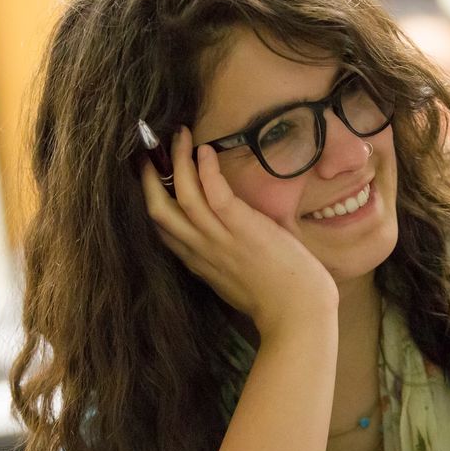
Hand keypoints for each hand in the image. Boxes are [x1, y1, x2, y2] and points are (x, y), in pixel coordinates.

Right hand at [142, 126, 337, 335]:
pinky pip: (214, 194)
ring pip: (182, 195)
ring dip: (177, 161)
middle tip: (152, 151)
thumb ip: (232, 255)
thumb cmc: (281, 298)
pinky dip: (205, 170)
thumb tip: (241, 234)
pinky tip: (205, 150)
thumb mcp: (242, 278)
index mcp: (200, 264)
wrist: (299, 314)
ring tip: (179, 135)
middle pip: (159, 211)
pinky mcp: (241, 229)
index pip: (164, 230)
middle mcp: (202, 250)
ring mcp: (220, 239)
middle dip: (151, 177)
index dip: (155, 201)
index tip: (154, 179)